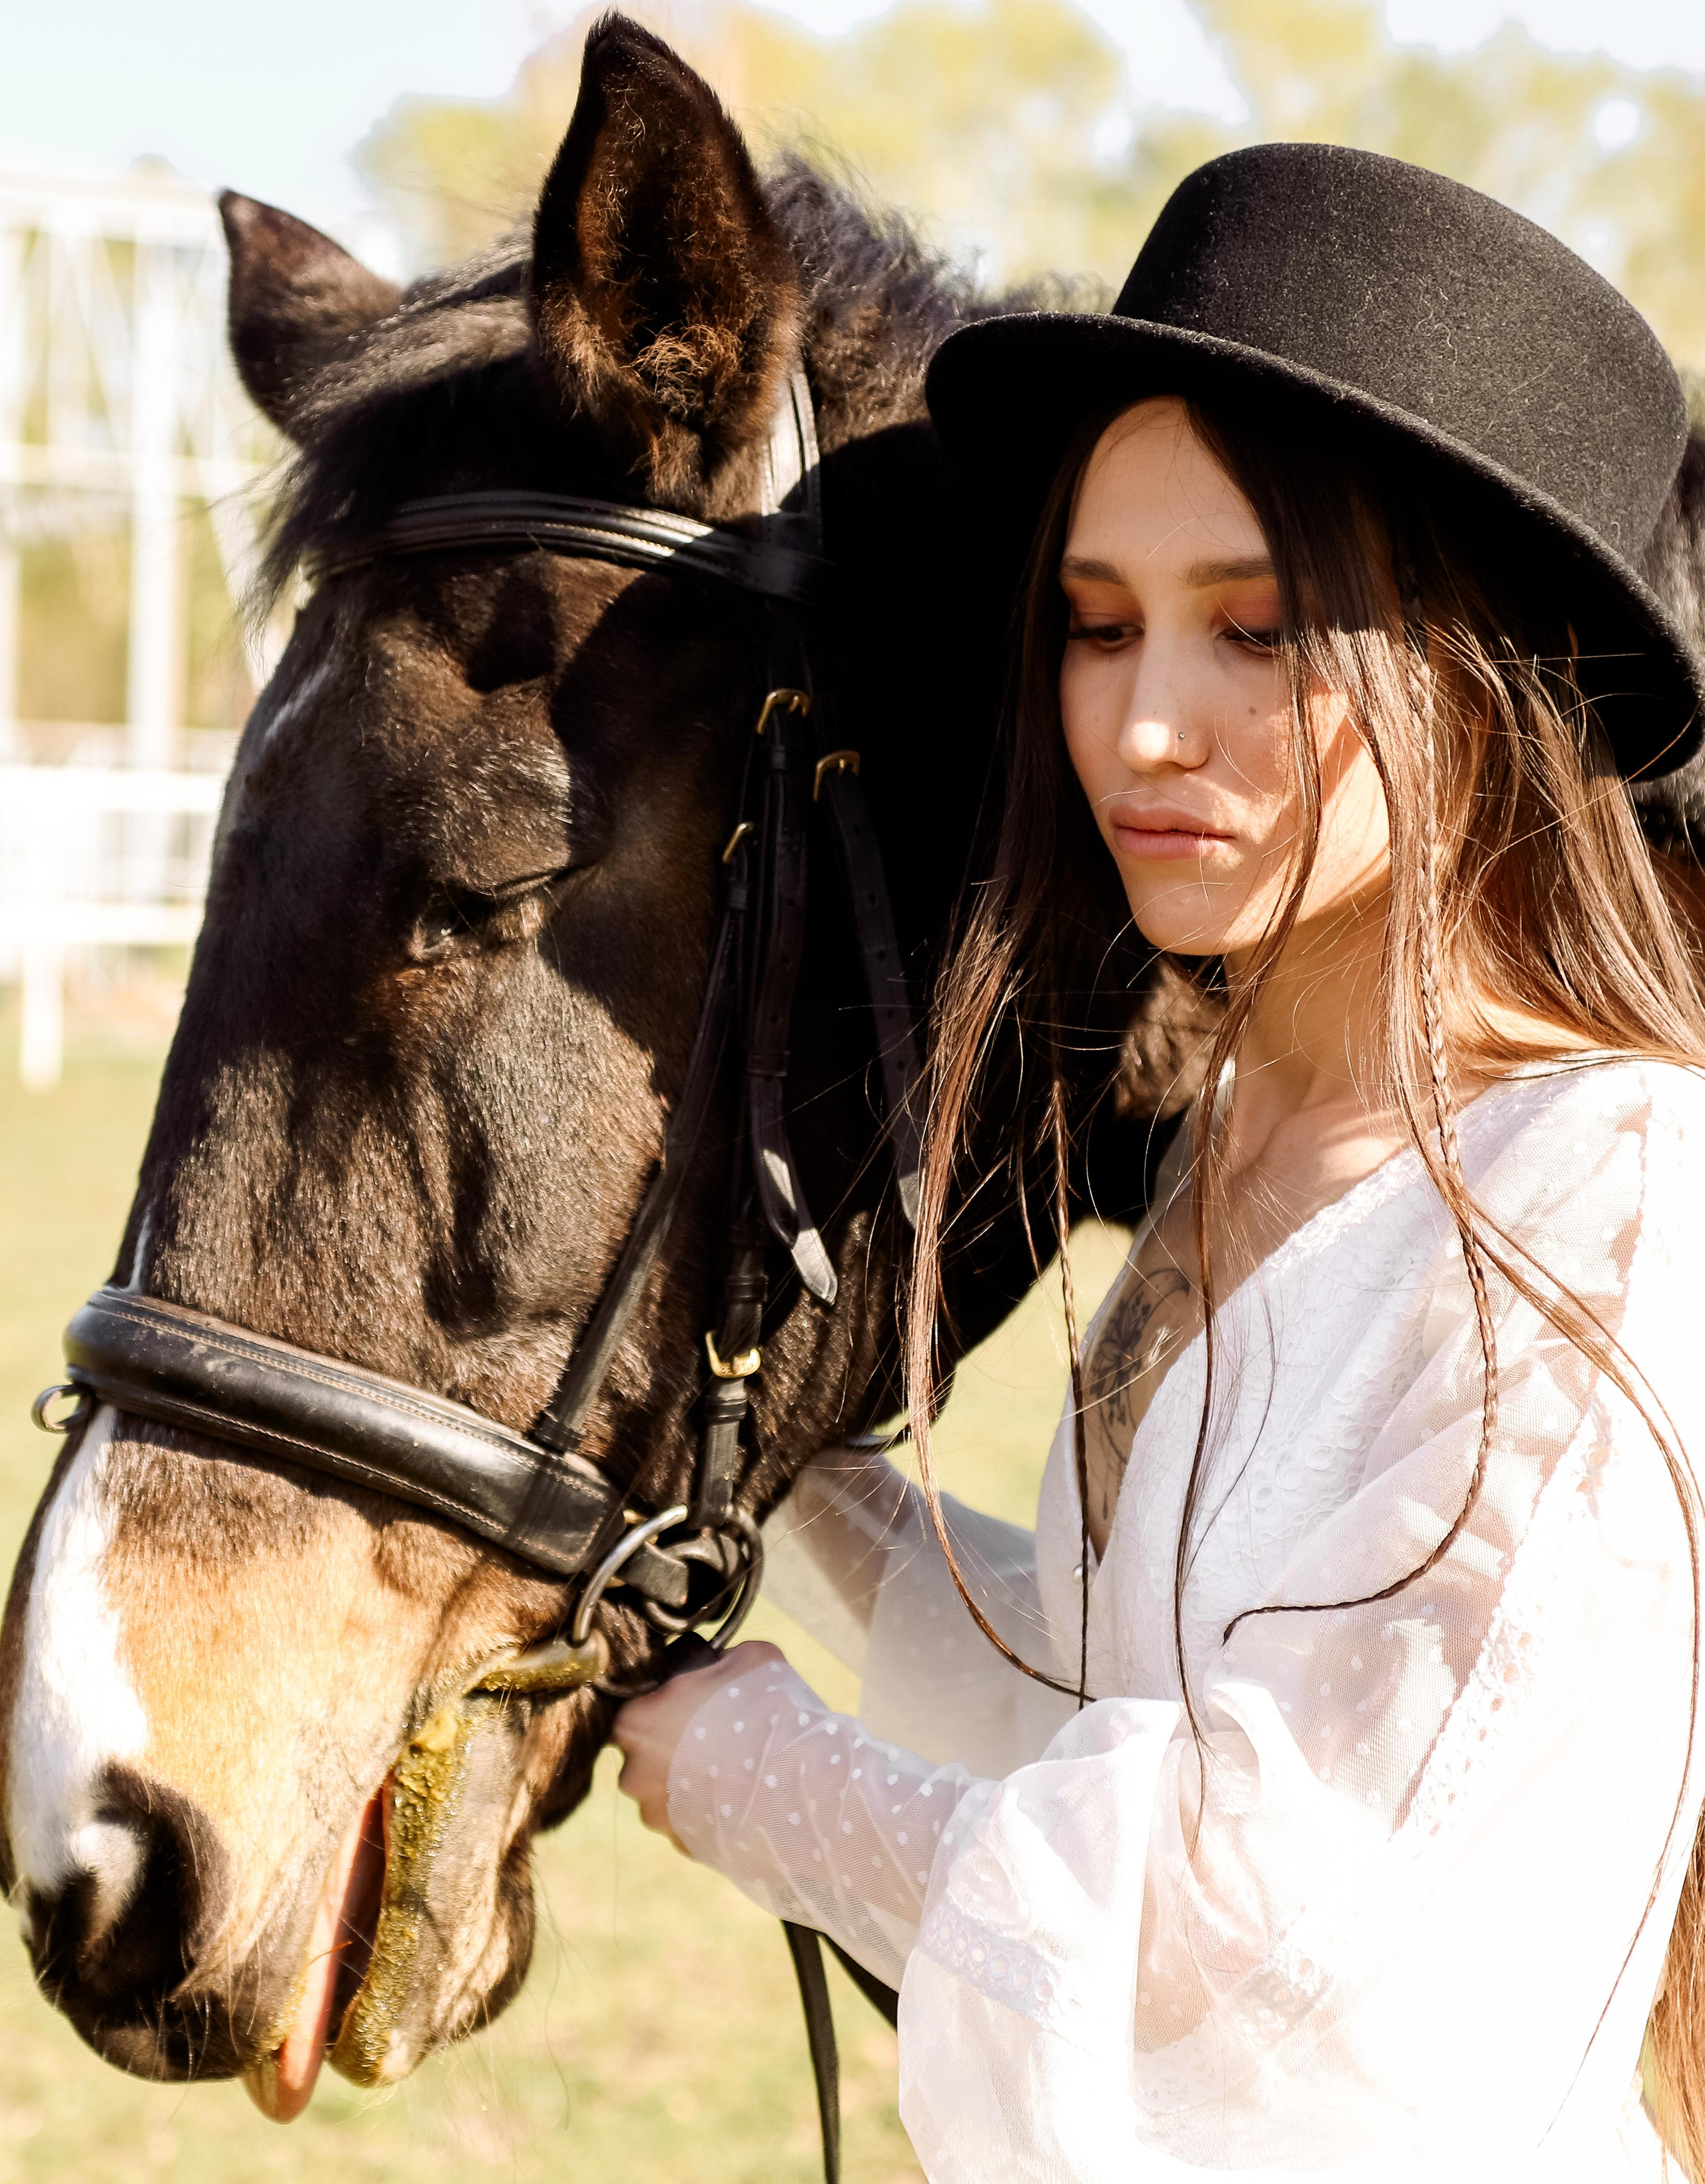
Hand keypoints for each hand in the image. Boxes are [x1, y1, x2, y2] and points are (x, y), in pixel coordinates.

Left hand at [612, 1639, 785, 1851]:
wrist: (801, 1788)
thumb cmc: (767, 1712)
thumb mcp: (745, 1656)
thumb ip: (715, 1660)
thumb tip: (715, 1664)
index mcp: (635, 1720)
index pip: (640, 1704)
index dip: (673, 1698)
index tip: (702, 1700)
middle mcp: (632, 1772)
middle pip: (649, 1749)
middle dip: (680, 1741)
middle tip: (722, 1733)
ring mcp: (656, 1815)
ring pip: (668, 1788)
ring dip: (694, 1779)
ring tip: (739, 1768)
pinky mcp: (682, 1846)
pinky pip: (689, 1819)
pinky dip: (709, 1809)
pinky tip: (742, 1797)